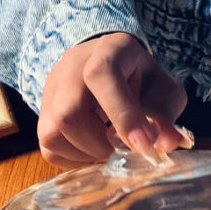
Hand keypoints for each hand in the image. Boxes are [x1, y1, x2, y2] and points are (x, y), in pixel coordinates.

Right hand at [38, 32, 188, 167]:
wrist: (107, 69)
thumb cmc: (138, 80)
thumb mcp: (161, 89)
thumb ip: (165, 114)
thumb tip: (168, 143)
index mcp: (108, 50)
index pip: (103, 76)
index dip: (122, 115)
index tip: (141, 145)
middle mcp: (70, 67)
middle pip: (70, 113)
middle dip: (101, 144)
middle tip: (122, 149)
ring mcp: (51, 91)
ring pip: (54, 133)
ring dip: (88, 153)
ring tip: (108, 148)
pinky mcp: (42, 115)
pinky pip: (50, 148)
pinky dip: (75, 159)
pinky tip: (92, 149)